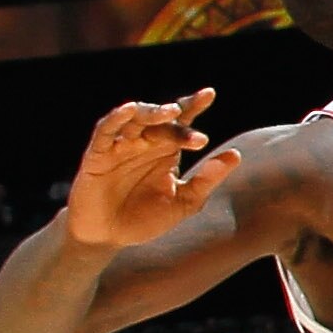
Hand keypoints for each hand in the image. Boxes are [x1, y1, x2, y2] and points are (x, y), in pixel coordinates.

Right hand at [64, 90, 239, 251]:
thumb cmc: (146, 219)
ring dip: (152, 112)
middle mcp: (144, 142)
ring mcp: (120, 146)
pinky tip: (129, 109)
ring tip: (171, 111)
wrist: (108, 238)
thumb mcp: (184, 202)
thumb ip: (207, 180)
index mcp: (166, 149)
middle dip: (179, 124)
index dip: (194, 105)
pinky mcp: (97, 155)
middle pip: (162, 121)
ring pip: (135, 118)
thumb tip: (235, 155)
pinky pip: (105, 131)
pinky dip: (116, 118)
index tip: (209, 94)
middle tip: (196, 138)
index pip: (182, 121)